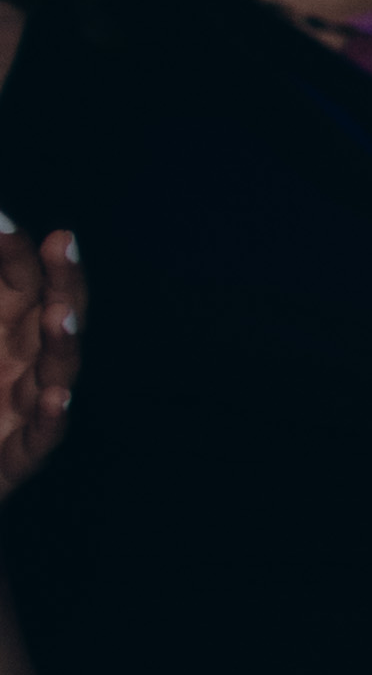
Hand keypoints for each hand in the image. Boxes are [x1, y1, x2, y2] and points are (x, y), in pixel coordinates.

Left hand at [0, 228, 76, 503]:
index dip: (15, 250)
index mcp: (5, 328)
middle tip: (62, 243)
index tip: (0, 219)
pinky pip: (39, 437)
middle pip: (54, 313)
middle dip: (61, 279)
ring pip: (56, 372)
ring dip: (62, 345)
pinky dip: (50, 419)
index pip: (23, 279)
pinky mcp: (15, 455)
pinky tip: (55, 398)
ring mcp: (23, 407)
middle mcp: (22, 361)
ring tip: (61, 318)